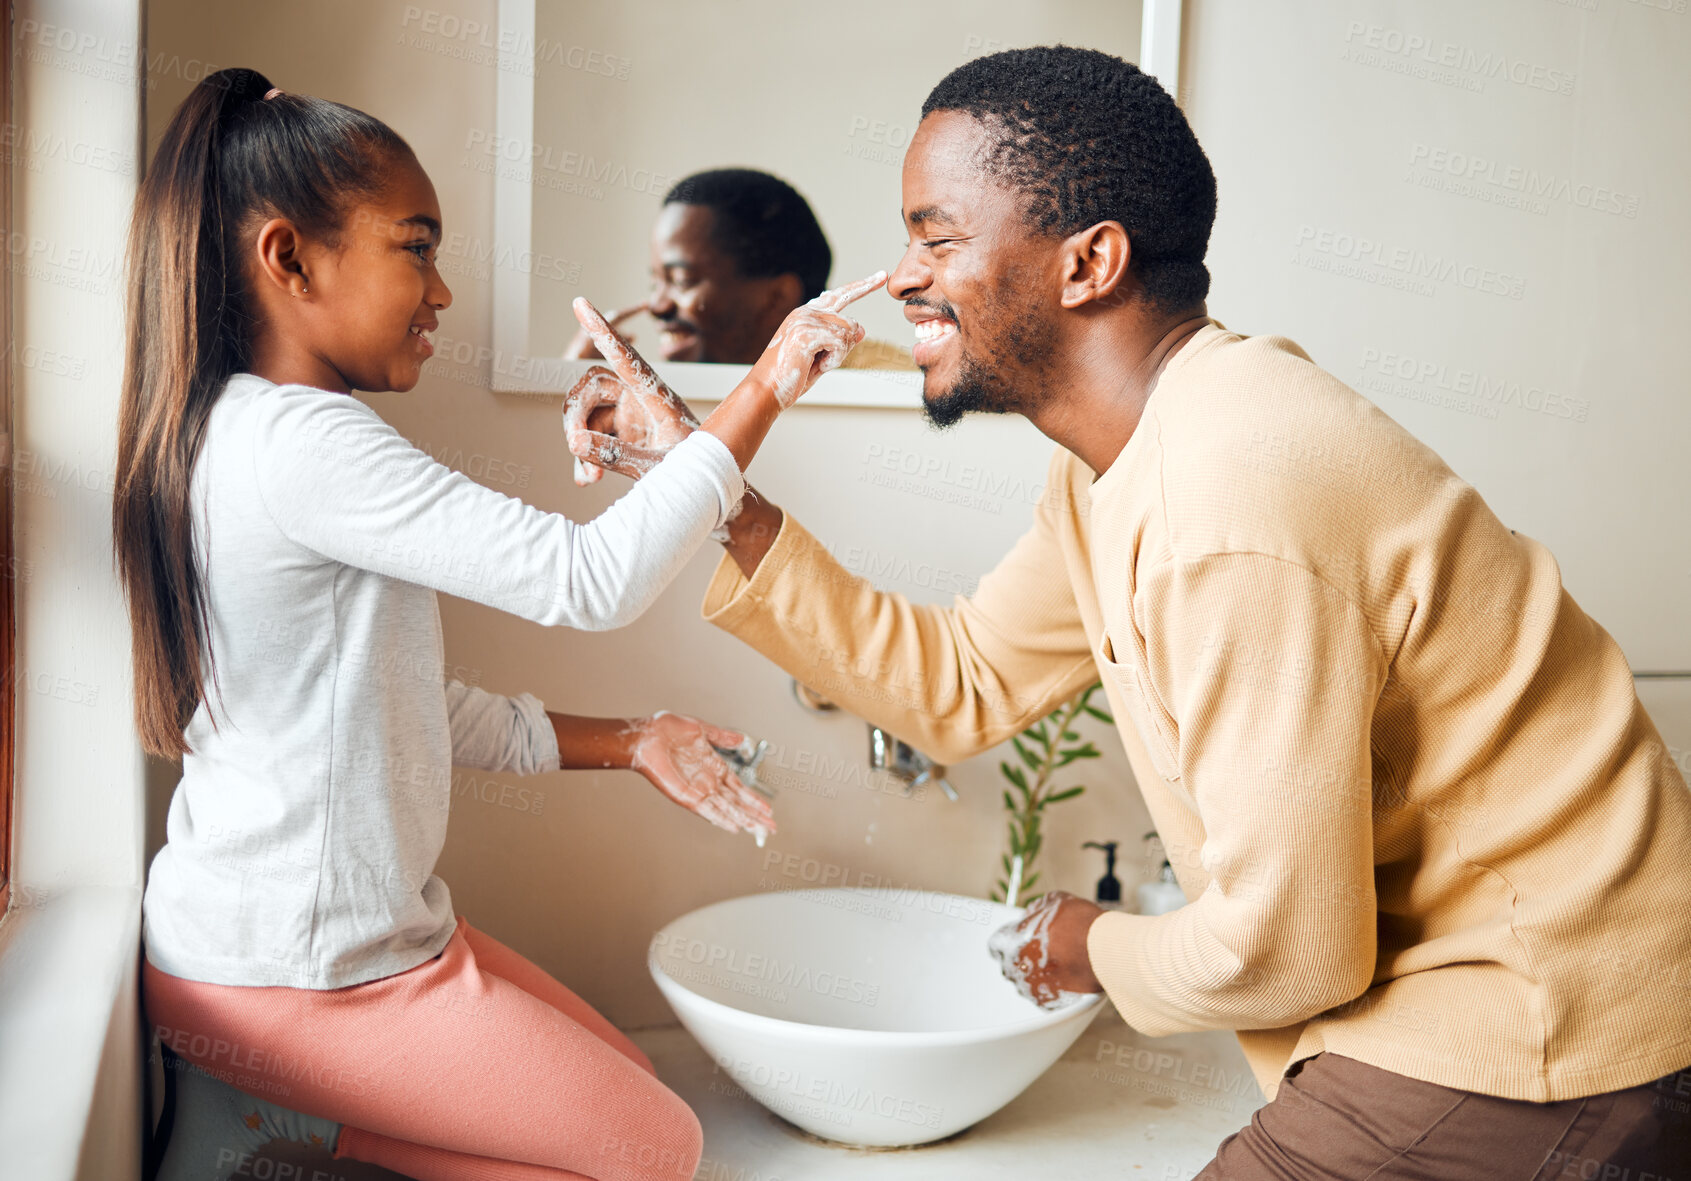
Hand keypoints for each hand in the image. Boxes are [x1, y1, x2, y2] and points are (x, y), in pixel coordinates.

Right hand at [562, 297, 699, 484]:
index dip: (602, 331)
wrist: (707, 487)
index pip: (625, 357)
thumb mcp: (658, 466)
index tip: (579, 302)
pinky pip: (591, 436)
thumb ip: (618, 455)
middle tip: (574, 446)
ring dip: (579, 443)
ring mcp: (628, 414)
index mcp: (657, 395)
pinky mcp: (622, 432)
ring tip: (590, 478)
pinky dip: (586, 457)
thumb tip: (574, 442)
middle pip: (591, 386)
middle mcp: (639, 398)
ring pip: (586, 415)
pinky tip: (587, 479)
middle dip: (576, 415)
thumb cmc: (696, 472)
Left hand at [630, 711, 775, 840]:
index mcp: (713, 766)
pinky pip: (708, 810)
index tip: (768, 810)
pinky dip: (721, 819)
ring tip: (760, 831)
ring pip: (727, 809)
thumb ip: (722, 736)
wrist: (646, 735)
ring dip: (744, 820)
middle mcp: (708, 781)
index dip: (754, 799)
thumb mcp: (701, 730)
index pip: (739, 788)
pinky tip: (734, 827)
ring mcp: (698, 790)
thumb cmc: (666, 730)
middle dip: (755, 815)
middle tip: (772, 828)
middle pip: (737, 803)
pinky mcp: (686, 796)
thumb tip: (741, 739)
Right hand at [747, 271, 885, 408]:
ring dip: (837, 356)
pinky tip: (813, 365)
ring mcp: (805, 320)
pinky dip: (833, 361)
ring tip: (812, 363)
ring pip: (848, 334)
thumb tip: (862, 329)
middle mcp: (806, 312)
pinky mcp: (807, 333)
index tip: (882, 275)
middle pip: (850, 323)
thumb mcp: (821, 357)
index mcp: (806, 314)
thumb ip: (840, 342)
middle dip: (844, 348)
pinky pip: (840, 344)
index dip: (863, 286)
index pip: (839, 295)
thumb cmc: (790, 377)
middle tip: (819, 362)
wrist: (766, 391)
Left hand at [987, 890, 1105, 1008]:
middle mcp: (1017, 967)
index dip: (1009, 942)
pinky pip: (1044, 995)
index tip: (1019, 941)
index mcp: (1013, 941)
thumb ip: (1036, 910)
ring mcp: (1032, 987)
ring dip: (1038, 974)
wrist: (1104, 949)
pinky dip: (1052, 988)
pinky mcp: (1049, 1002)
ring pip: (1027, 982)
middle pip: (1011, 965)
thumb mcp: (1055, 901)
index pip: (997, 946)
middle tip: (1045, 950)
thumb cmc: (1080, 924)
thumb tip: (1032, 914)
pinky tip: (1066, 975)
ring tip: (1060, 962)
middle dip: (1024, 958)